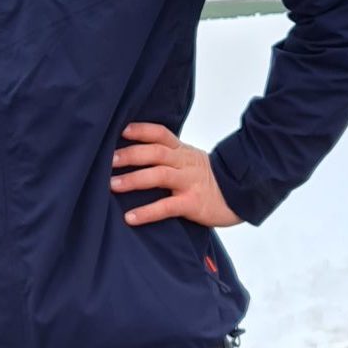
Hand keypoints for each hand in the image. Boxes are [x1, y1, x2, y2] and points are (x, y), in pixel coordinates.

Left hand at [110, 123, 240, 227]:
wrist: (240, 195)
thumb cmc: (208, 180)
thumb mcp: (189, 161)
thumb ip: (168, 157)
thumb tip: (132, 156)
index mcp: (183, 151)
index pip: (161, 134)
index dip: (141, 130)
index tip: (120, 130)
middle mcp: (185, 163)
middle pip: (156, 152)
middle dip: (130, 154)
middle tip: (108, 160)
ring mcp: (189, 182)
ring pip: (160, 175)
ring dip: (134, 179)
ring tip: (112, 185)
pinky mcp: (193, 203)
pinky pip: (167, 207)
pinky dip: (147, 212)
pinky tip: (130, 218)